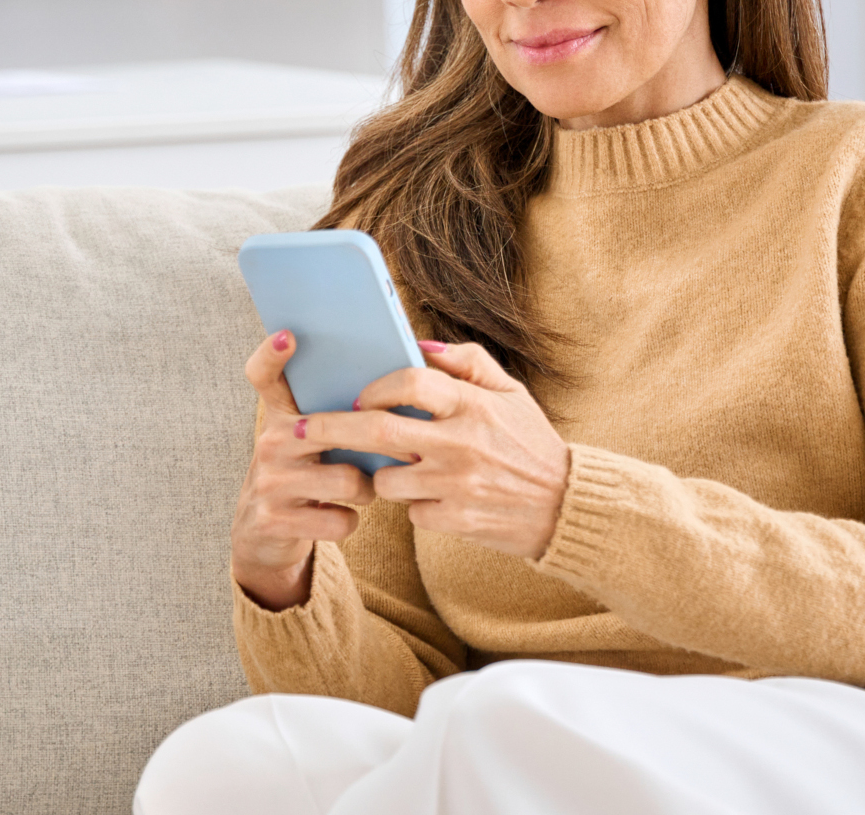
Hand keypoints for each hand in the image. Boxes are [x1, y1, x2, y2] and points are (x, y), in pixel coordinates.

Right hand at [230, 329, 376, 610]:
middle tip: (406, 448)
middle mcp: (269, 442)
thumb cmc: (307, 472)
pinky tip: (343, 515)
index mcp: (279, 415)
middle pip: (332, 430)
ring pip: (346, 479)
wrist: (264, 533)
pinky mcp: (274, 520)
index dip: (272, 354)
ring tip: (363, 488)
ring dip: (367, 488)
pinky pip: (339, 518)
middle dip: (377, 443)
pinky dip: (351, 520)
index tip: (290, 335)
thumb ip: (338, 414)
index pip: (263, 375)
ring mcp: (269, 482)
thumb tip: (400, 387)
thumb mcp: (310, 440)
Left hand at [297, 342, 569, 560]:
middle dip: (331, 428)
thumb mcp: (510, 392)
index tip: (356, 393)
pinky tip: (433, 496)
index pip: (411, 382)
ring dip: (380, 475)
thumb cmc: (531, 442)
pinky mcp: (456, 521)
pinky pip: (411, 511)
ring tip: (397, 469)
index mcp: (474, 405)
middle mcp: (462, 443)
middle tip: (298, 430)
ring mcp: (457, 485)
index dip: (376, 385)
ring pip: (387, 480)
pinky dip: (414, 504)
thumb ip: (466, 362)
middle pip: (379, 431)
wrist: (566, 507)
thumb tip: (418, 343)